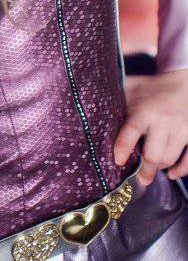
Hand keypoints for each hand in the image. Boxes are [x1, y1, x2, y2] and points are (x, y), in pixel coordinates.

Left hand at [113, 68, 187, 185]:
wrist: (184, 83)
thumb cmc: (151, 88)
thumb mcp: (131, 88)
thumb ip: (113, 96)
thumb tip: (82, 98)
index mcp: (144, 110)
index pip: (132, 129)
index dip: (124, 146)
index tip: (117, 160)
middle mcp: (164, 121)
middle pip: (153, 154)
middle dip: (145, 169)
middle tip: (138, 177)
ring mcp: (182, 129)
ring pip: (169, 158)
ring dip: (159, 168)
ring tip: (150, 170)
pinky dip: (181, 170)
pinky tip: (172, 174)